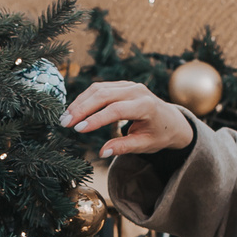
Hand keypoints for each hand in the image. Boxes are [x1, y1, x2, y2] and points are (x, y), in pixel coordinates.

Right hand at [60, 80, 195, 159]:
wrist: (172, 120)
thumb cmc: (159, 135)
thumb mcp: (145, 145)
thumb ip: (124, 147)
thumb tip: (102, 152)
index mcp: (146, 106)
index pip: (116, 110)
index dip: (95, 119)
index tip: (78, 130)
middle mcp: (137, 91)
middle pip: (103, 95)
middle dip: (81, 109)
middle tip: (64, 123)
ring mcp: (129, 85)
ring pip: (98, 89)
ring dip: (80, 103)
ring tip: (66, 118)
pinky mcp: (122, 85)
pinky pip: (100, 87)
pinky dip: (85, 98)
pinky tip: (75, 110)